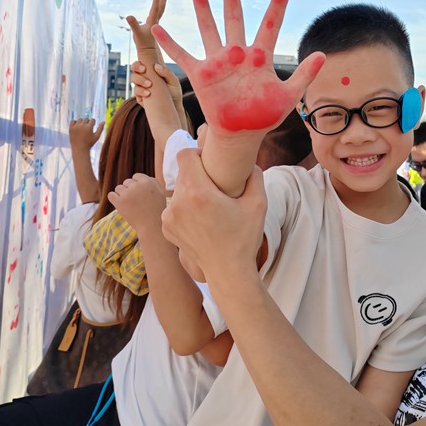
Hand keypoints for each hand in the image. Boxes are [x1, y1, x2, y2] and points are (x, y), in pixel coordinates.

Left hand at [69, 118, 103, 150]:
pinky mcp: (71, 128)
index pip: (92, 120)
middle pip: (86, 119)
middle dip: (88, 122)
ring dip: (82, 122)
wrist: (79, 149)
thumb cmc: (89, 143)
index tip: (92, 126)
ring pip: (80, 119)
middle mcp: (82, 125)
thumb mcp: (97, 136)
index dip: (93, 123)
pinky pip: (73, 121)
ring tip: (82, 128)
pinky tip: (77, 126)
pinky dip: (75, 122)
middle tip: (87, 129)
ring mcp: (75, 127)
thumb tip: (103, 121)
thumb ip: (100, 128)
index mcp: (89, 127)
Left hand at [108, 173, 166, 239]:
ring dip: (121, 195)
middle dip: (129, 190)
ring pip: (118, 188)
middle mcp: (138, 186)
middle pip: (127, 182)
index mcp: (148, 182)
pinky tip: (119, 204)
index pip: (136, 176)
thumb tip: (141, 177)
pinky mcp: (120, 202)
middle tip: (135, 201)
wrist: (152, 226)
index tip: (139, 194)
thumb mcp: (160, 193)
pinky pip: (111, 195)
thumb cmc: (157, 210)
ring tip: (129, 205)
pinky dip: (114, 199)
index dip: (137, 185)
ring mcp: (128, 194)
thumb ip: (152, 182)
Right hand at [126, 0, 166, 59]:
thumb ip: (133, 24)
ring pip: (160, 9)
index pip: (156, 8)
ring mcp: (155, 22)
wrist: (147, 51)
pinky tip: (157, 4)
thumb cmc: (142, 42)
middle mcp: (156, 21)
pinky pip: (157, 12)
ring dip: (162, 0)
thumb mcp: (136, 33)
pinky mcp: (153, 24)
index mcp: (153, 21)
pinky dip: (158, 6)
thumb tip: (129, 16)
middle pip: (161, 7)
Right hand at [131, 60, 181, 106]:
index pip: (142, 63)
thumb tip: (156, 66)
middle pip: (134, 69)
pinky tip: (148, 93)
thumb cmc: (174, 93)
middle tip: (144, 71)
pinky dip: (140, 91)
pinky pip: (136, 91)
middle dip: (136, 68)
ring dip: (140, 80)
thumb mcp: (174, 82)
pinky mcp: (140, 96)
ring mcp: (141, 87)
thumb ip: (167, 72)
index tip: (144, 67)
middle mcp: (145, 77)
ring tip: (149, 84)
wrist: (173, 108)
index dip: (139, 63)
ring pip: (134, 79)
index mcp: (153, 72)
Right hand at [151, 0, 324, 136]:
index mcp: (260, 57)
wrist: (242, 133)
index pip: (270, 26)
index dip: (277, 6)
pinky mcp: (201, 75)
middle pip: (235, 19)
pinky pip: (183, 56)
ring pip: (209, 30)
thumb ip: (305, 75)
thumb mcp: (289, 96)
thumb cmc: (265, 115)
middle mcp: (238, 54)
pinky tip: (157, 28)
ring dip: (203, 10)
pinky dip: (170, 44)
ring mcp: (218, 62)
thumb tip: (322, 55)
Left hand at [162, 147, 266, 284]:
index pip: (185, 155)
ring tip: (209, 206)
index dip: (197, 153)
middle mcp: (178, 203)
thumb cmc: (244, 238)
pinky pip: (174, 208)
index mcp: (198, 193)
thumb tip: (248, 162)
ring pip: (178, 191)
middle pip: (183, 173)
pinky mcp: (166, 228)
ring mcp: (169, 217)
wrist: (228, 272)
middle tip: (215, 185)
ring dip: (191, 193)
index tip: (209, 162)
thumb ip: (254, 175)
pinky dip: (186, 209)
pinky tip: (201, 220)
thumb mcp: (258, 204)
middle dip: (198, 174)